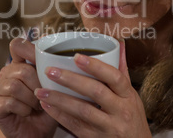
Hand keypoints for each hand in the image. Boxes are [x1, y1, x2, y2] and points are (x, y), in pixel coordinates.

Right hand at [0, 38, 57, 137]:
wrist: (39, 132)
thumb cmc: (47, 108)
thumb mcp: (55, 87)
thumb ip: (52, 70)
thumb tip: (54, 48)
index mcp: (21, 64)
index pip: (18, 46)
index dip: (29, 50)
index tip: (43, 64)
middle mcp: (7, 73)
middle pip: (21, 70)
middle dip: (37, 85)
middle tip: (43, 96)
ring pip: (14, 85)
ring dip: (31, 99)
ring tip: (36, 106)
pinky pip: (9, 101)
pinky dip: (23, 109)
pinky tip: (27, 112)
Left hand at [34, 40, 151, 137]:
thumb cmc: (131, 118)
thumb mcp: (131, 96)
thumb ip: (121, 71)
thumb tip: (118, 44)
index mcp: (128, 95)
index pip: (115, 77)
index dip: (95, 66)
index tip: (76, 56)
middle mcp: (121, 111)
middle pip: (95, 92)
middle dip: (71, 80)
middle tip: (50, 71)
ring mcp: (109, 127)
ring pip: (82, 111)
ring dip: (59, 99)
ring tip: (41, 90)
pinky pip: (75, 126)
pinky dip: (59, 115)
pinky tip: (46, 106)